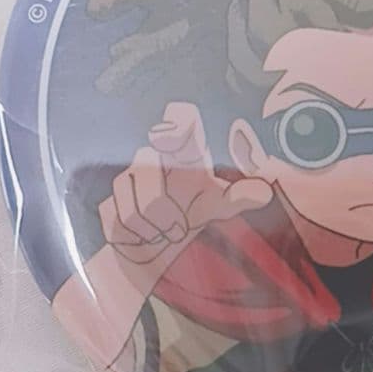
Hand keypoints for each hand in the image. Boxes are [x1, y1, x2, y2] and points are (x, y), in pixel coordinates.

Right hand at [99, 102, 272, 263]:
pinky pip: (119, 216)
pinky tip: (144, 237)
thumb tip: (264, 191)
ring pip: (138, 200)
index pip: (181, 119)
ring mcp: (128, 178)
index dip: (176, 120)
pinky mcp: (108, 202)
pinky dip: (136, 235)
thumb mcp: (219, 207)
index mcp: (186, 153)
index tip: (172, 136)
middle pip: (146, 161)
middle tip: (180, 227)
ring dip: (156, 226)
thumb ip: (238, 197)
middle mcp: (154, 158)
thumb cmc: (190, 216)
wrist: (154, 252)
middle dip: (163, 205)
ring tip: (167, 233)